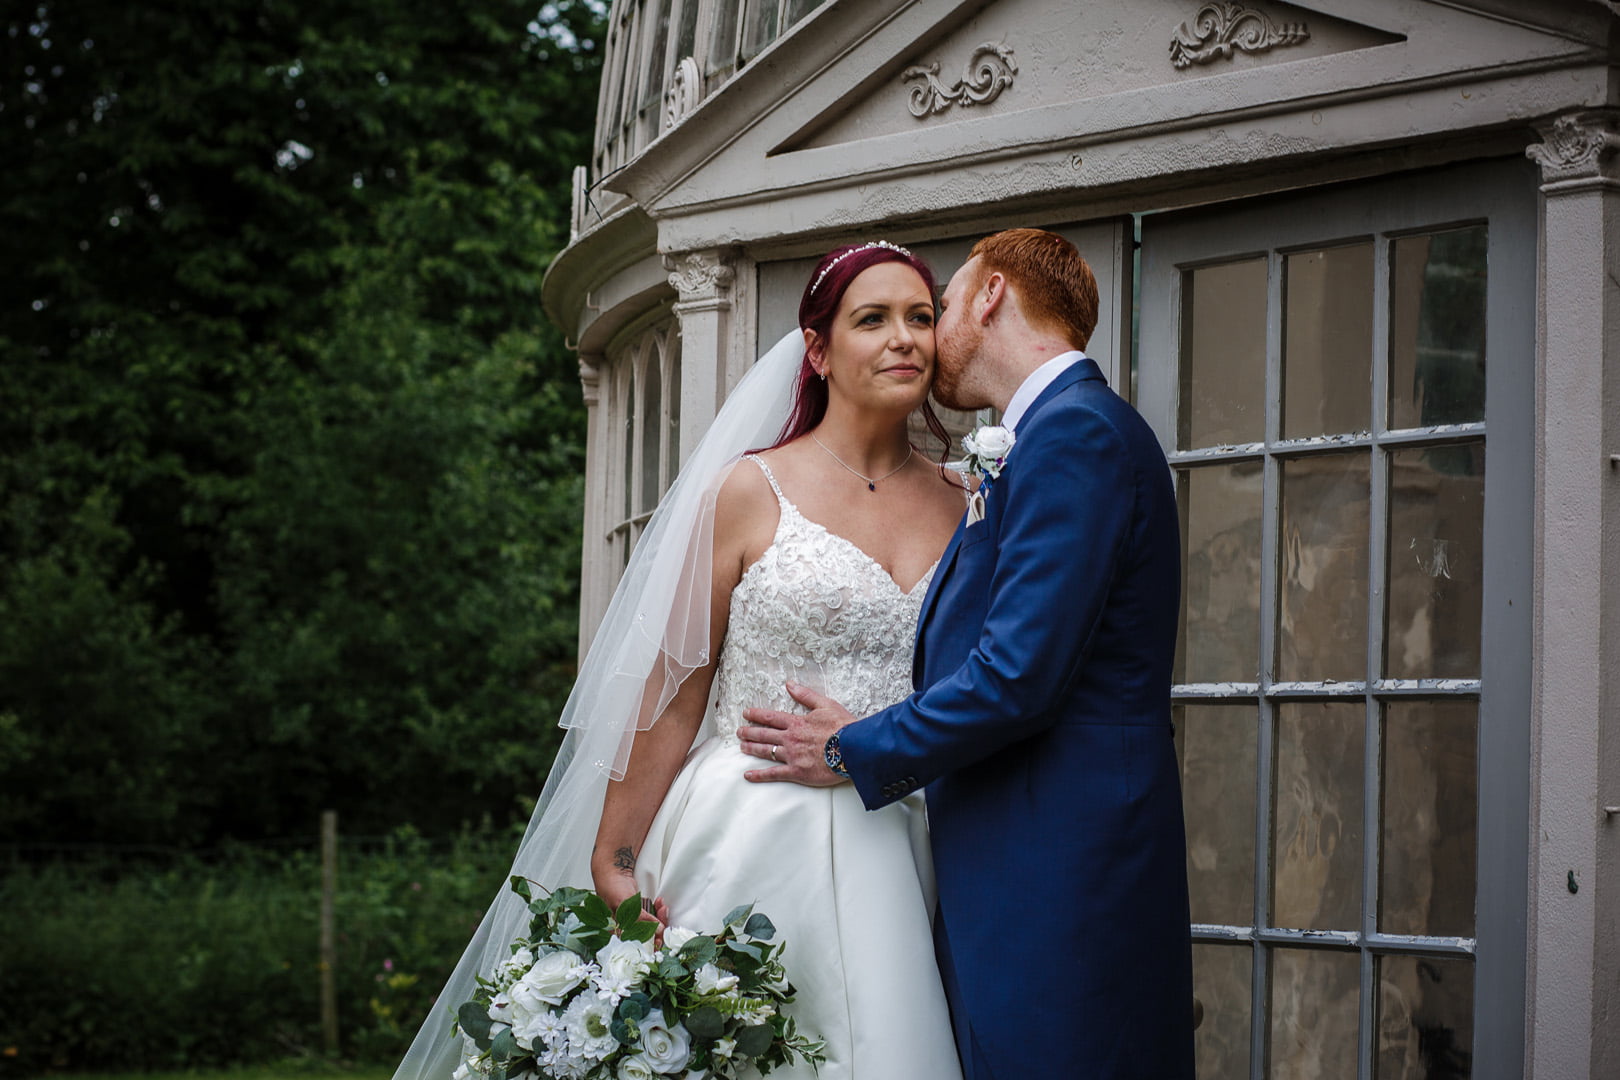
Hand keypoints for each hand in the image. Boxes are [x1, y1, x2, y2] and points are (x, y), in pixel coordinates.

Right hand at [595, 873, 670, 946]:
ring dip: (661, 918)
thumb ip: (640, 919)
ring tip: (662, 907)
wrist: (614, 872)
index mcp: (618, 933)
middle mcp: (626, 930)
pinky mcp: (640, 913)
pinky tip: (659, 904)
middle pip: (647, 938)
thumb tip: (658, 929)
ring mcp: (634, 922)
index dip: (651, 944)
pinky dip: (658, 911)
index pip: (637, 946)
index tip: (661, 937)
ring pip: (652, 928)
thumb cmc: (611, 888)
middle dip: (659, 928)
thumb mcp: (624, 905)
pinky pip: (653, 917)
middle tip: (663, 917)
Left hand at [738, 680, 852, 785]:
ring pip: (766, 752)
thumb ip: (806, 695)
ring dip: (752, 749)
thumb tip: (790, 684)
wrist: (854, 749)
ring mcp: (792, 756)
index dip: (756, 715)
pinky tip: (748, 775)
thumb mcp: (825, 704)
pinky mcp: (797, 772)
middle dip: (749, 732)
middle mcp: (790, 739)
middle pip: (764, 734)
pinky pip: (774, 774)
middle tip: (739, 731)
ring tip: (741, 747)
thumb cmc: (843, 727)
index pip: (770, 717)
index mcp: (797, 723)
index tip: (746, 713)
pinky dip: (759, 775)